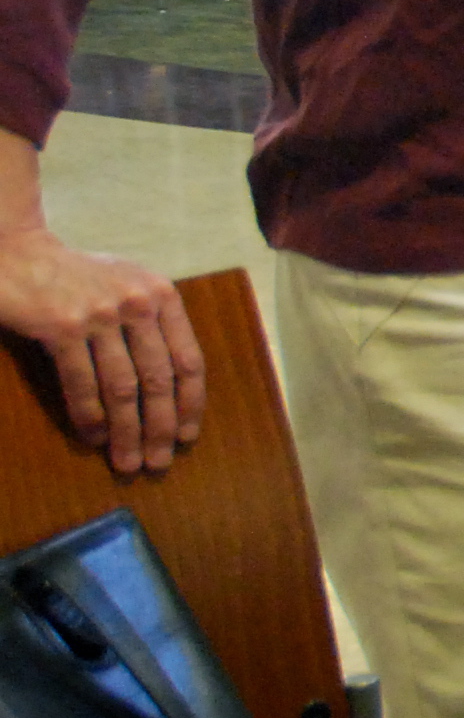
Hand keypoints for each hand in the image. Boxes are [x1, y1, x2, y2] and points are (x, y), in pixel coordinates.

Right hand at [0, 225, 204, 473]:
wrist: (20, 254)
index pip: (188, 360)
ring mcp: (100, 315)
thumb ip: (154, 324)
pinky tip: (94, 438)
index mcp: (163, 296)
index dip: (190, 403)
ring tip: (128, 461)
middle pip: (159, 381)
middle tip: (158, 463)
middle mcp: (138, 304)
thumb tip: (172, 389)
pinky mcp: (63, 327)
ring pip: (123, 388)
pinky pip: (82, 383)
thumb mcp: (129, 287)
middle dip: (160, 428)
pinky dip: (90, 416)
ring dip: (126, 432)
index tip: (187, 436)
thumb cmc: (78, 277)